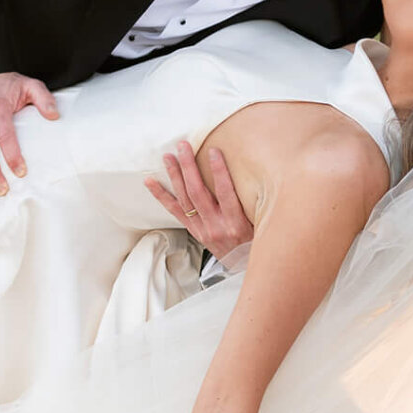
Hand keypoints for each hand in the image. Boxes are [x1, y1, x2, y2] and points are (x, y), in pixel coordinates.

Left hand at [145, 140, 253, 269]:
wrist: (245, 266)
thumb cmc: (256, 241)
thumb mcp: (262, 223)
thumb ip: (256, 203)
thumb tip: (258, 174)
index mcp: (236, 223)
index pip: (225, 192)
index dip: (219, 170)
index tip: (213, 151)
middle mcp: (216, 226)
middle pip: (198, 192)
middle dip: (189, 167)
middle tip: (183, 146)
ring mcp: (202, 229)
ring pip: (184, 199)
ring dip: (175, 176)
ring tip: (168, 157)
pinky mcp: (194, 231)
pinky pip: (174, 211)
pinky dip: (161, 195)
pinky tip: (150, 182)